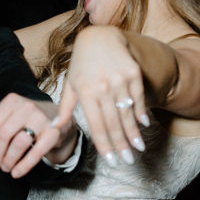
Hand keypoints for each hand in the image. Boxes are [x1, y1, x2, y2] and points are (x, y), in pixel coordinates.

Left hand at [0, 93, 76, 178]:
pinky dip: (23, 166)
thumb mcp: (8, 116)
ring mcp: (42, 119)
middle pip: (4, 135)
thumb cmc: (27, 119)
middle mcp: (27, 106)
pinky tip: (16, 173)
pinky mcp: (54, 133)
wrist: (58, 118)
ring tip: (5, 168)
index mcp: (13, 100)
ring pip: (19, 144)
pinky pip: (36, 153)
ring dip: (9, 160)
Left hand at [52, 26, 148, 164]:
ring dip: (133, 133)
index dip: (104, 145)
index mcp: (85, 93)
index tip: (111, 160)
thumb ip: (65, 108)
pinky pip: (138, 97)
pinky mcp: (132, 73)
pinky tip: (144, 125)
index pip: (96, 125)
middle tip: (127, 162)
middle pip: (113, 122)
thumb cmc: (82, 64)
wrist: (100, 37)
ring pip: (127, 113)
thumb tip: (55, 128)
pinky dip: (141, 112)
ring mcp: (119, 80)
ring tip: (138, 149)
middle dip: (121, 145)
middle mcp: (103, 87)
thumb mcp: (71, 84)